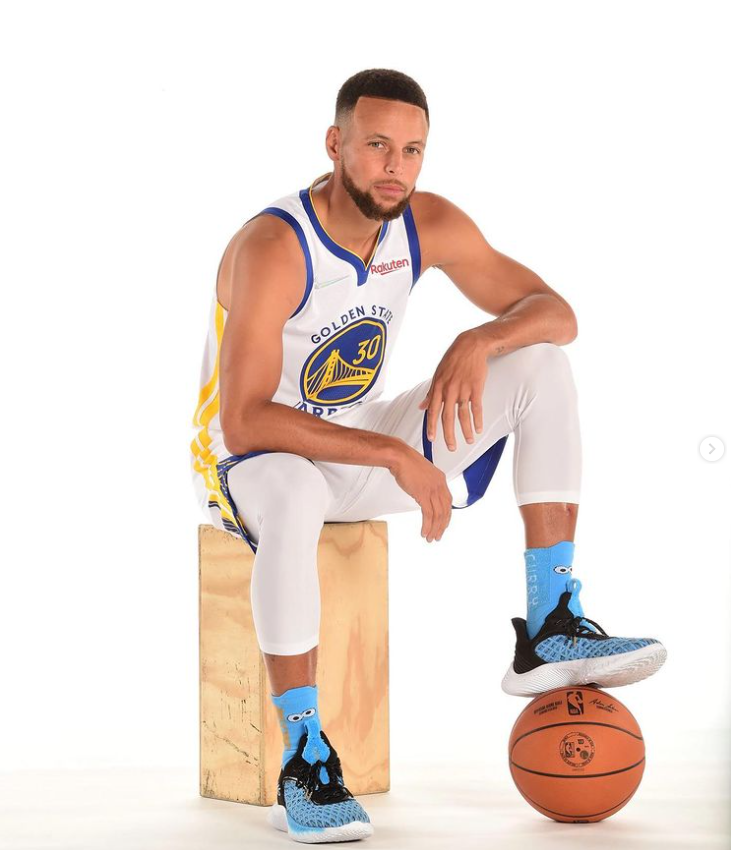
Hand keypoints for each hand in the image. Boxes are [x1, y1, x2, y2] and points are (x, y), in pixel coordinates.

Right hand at [388, 443, 451, 541]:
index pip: (448, 502)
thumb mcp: (421, 473)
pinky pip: (428, 514)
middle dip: (442, 526)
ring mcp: (432, 490)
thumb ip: (426, 484)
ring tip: (430, 538)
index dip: (446, 515)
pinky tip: (424, 532)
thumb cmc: (406, 462)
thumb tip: (424, 496)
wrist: (399, 456)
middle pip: (445, 510)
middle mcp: (439, 485)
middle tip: (438, 536)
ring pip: (438, 515)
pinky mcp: (423, 494)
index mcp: (440, 479)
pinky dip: (427, 525)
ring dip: (434, 529)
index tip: (442, 524)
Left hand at [418, 329, 487, 450]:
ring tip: (468, 441)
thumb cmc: (453, 359)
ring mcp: (463, 389)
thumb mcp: (437, 374)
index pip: (433, 411)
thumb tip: (421, 406)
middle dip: (448, 434)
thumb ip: (430, 392)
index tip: (431, 439)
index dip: (432, 426)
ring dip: (465, 430)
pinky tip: (478, 428)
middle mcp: (449, 390)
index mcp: (438, 387)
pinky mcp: (476, 388)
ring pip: (463, 415)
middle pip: (447, 417)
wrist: (471, 345)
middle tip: (451, 447)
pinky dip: (478, 419)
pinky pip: (477, 407)